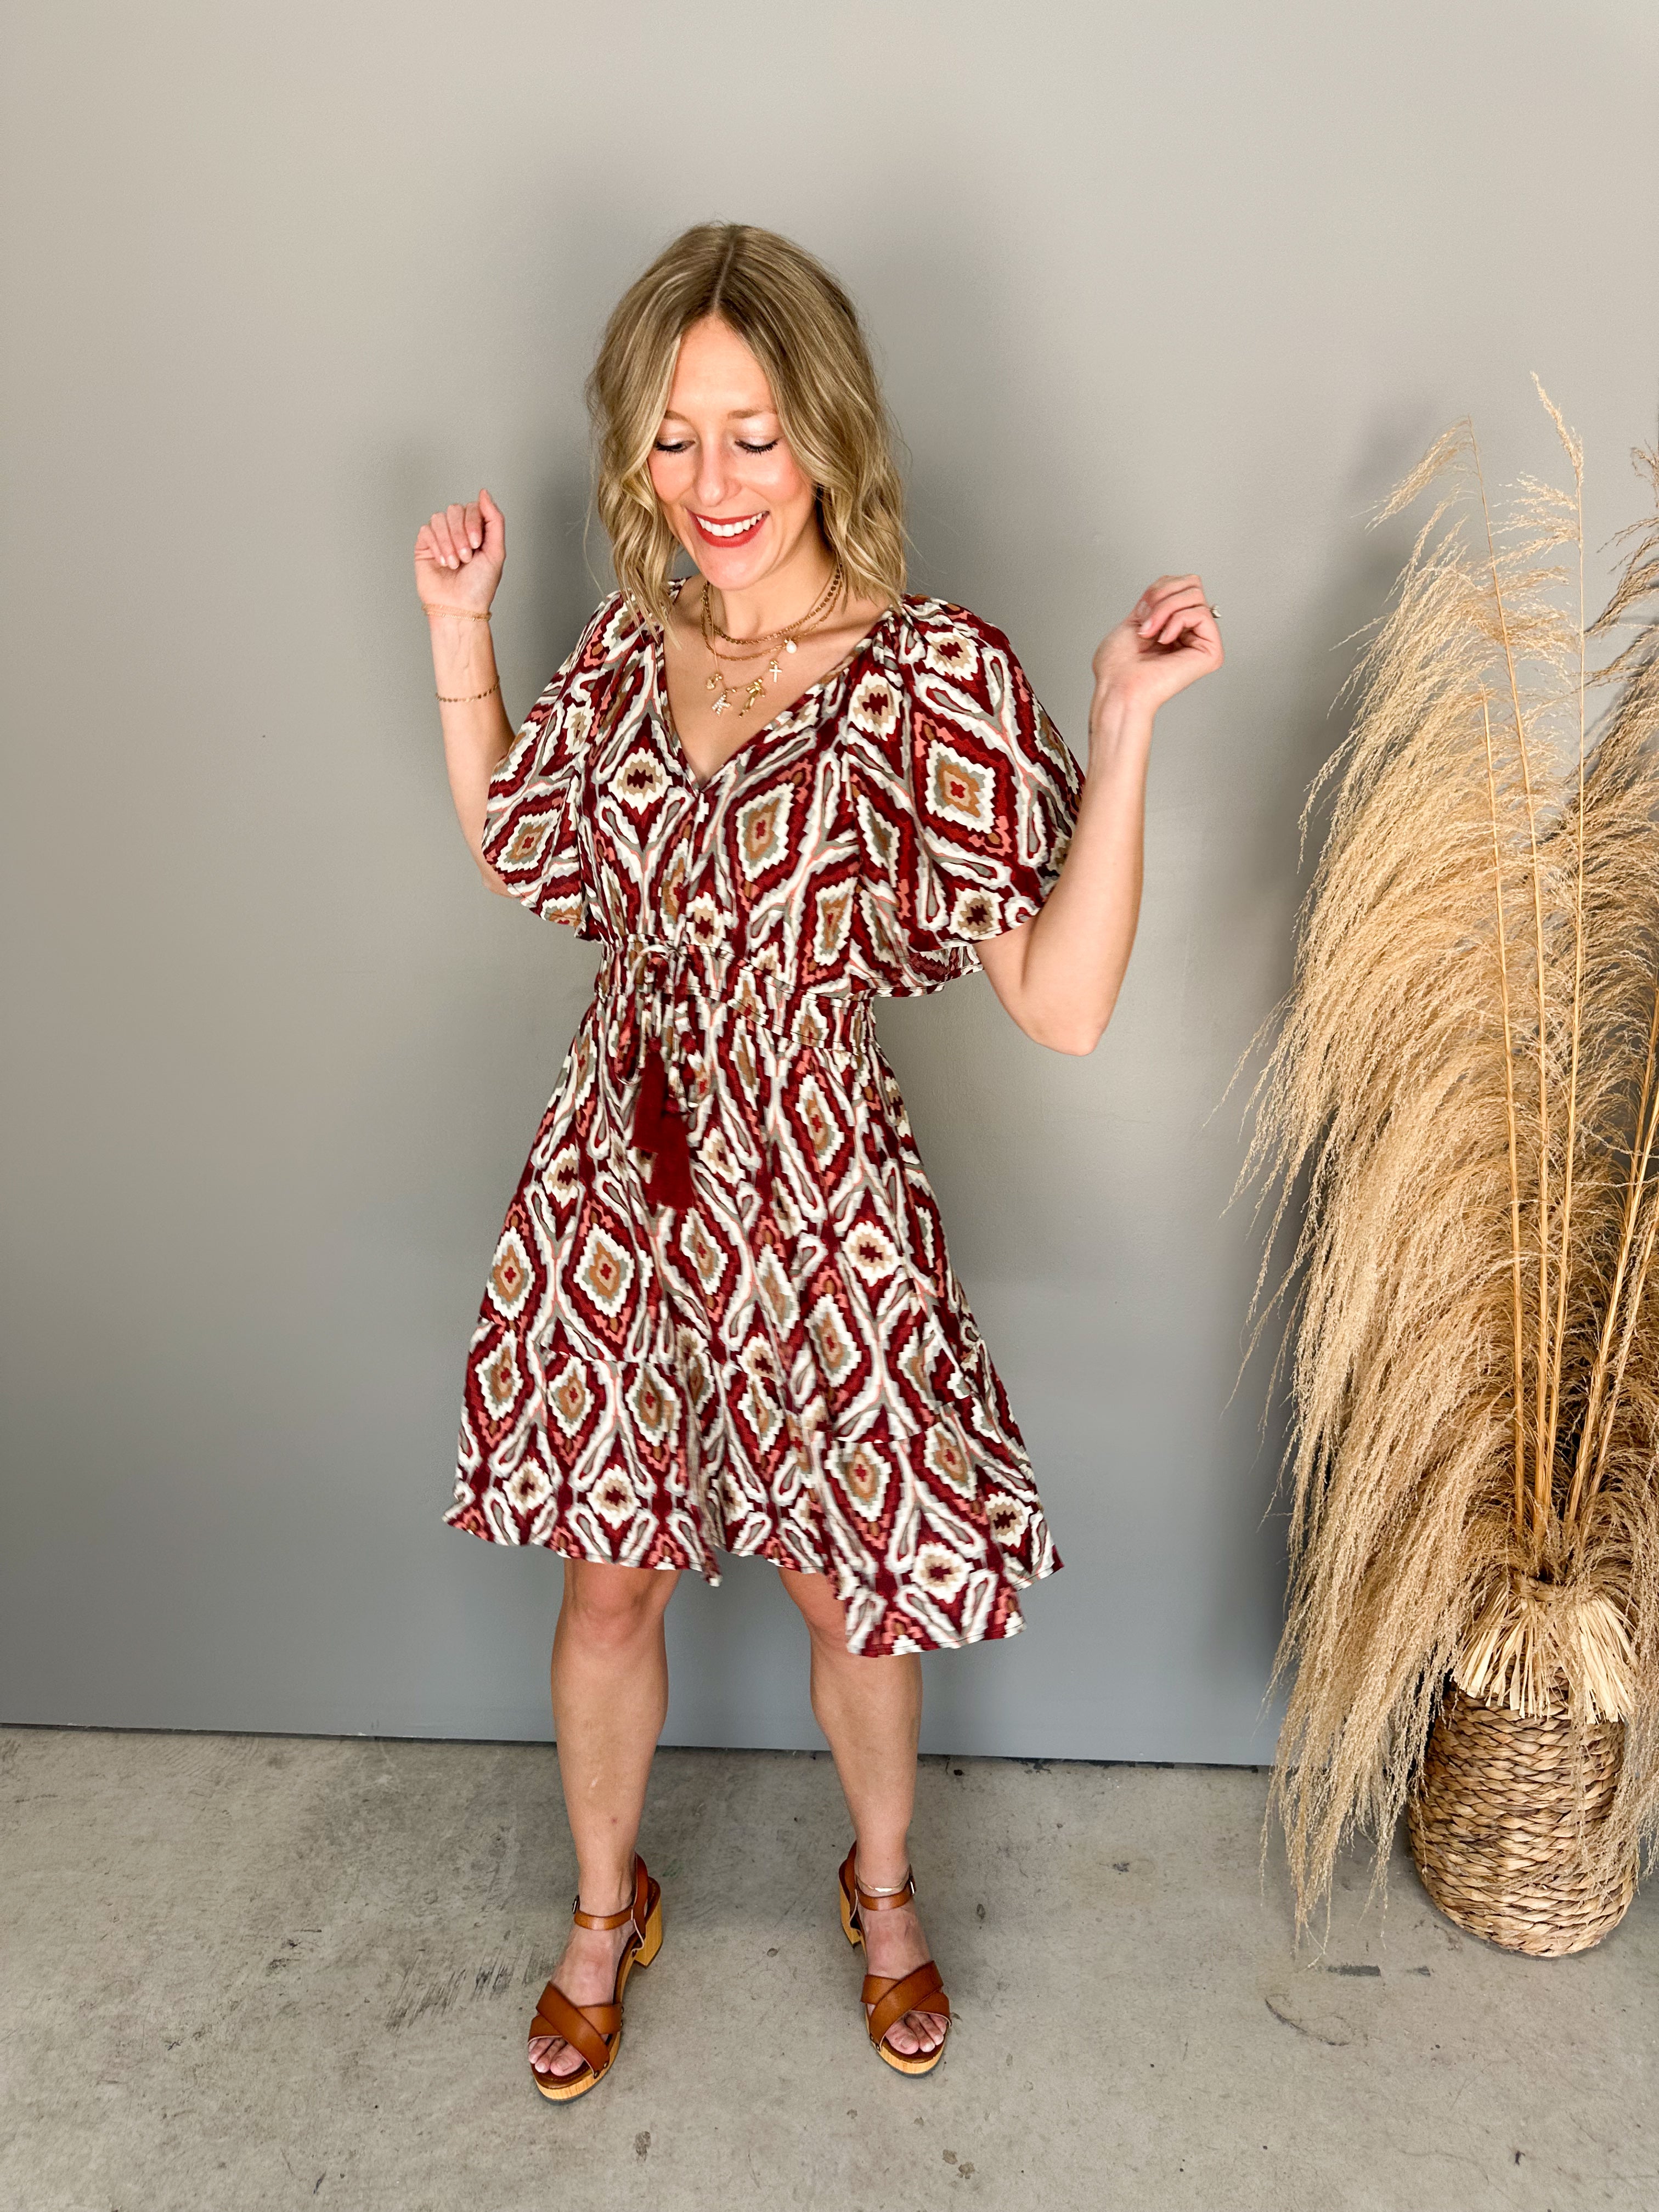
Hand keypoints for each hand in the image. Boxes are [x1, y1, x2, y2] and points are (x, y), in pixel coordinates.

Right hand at [415, 488, 505, 615]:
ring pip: (439, 518)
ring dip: (449, 542)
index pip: (472, 507)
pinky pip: (426, 530)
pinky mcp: (425, 546)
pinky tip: (443, 562)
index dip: (473, 523)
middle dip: (461, 534)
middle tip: (466, 558)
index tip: (477, 545)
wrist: (460, 607)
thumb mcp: (497, 551)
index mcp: (477, 530)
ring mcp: (440, 537)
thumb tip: (484, 492)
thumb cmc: (479, 586)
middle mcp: (458, 531)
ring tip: (454, 564)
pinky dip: (437, 546)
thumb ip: (494, 519)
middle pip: (455, 509)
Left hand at [1090, 573, 1221, 720]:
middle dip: (1162, 596)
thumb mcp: (1137, 616)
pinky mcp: (1211, 652)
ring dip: (1164, 610)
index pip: (1182, 583)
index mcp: (1174, 625)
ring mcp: (1202, 642)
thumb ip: (1159, 596)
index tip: (1141, 611)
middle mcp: (1190, 633)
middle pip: (1193, 584)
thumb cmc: (1118, 666)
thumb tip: (1176, 583)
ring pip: (1196, 596)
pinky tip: (1163, 641)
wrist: (1118, 688)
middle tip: (1146, 623)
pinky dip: (1176, 621)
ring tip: (1151, 633)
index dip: (1160, 588)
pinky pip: (1201, 613)